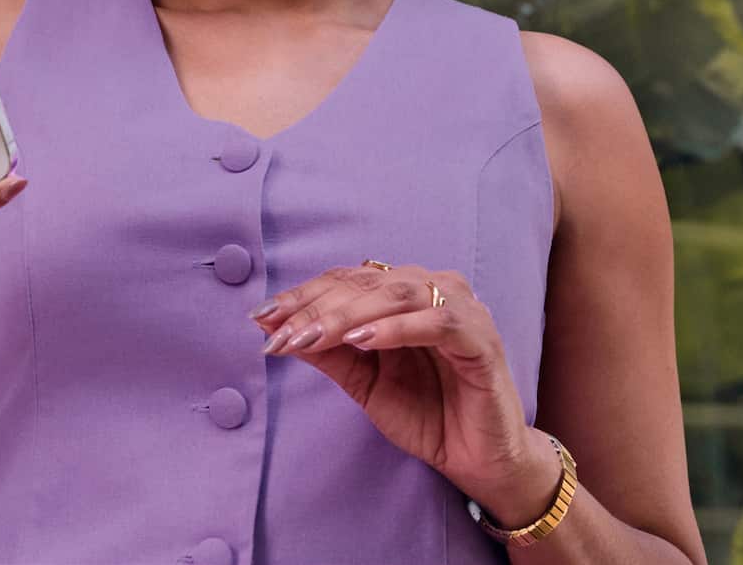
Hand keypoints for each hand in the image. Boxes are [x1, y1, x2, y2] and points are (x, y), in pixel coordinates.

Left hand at [250, 263, 551, 515]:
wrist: (479, 463)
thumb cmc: (426, 414)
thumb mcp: (364, 383)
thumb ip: (327, 352)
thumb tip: (271, 326)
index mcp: (404, 293)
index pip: (346, 280)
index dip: (303, 296)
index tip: (261, 318)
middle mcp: (433, 289)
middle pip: (366, 282)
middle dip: (316, 306)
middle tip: (278, 332)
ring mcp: (461, 309)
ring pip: (397, 293)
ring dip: (348, 313)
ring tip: (311, 335)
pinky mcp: (481, 339)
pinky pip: (438, 322)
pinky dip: (397, 327)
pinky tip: (363, 339)